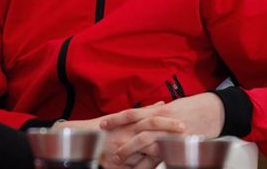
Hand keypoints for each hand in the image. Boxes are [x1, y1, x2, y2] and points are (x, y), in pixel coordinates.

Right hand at [54, 103, 184, 168]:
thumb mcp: (125, 117)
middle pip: (150, 127)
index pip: (151, 117)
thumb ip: (144, 112)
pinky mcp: (117, 162)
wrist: (83, 139)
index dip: (167, 120)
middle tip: (183, 129)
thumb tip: (163, 103)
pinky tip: (156, 165)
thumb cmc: (106, 128)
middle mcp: (126, 131)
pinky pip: (135, 166)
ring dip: (160, 151)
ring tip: (174, 150)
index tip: (183, 121)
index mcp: (130, 121)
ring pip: (145, 148)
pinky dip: (146, 167)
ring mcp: (122, 146)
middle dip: (168, 129)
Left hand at [103, 93, 224, 166]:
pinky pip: (160, 156)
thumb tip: (145, 113)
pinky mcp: (177, 145)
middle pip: (136, 130)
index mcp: (159, 110)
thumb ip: (157, 111)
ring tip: (119, 159)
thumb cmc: (192, 108)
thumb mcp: (172, 107)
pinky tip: (139, 168)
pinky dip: (148, 163)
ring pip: (146, 143)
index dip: (116, 118)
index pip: (132, 113)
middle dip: (120, 136)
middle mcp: (162, 120)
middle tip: (106, 145)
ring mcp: (170, 133)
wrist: (214, 111)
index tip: (102, 123)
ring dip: (131, 151)